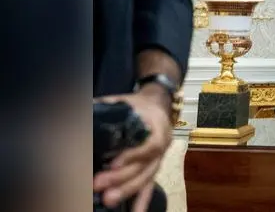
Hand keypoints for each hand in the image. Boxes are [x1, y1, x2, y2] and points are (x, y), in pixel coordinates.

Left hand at [92, 88, 172, 211]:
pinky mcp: (153, 169)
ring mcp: (158, 160)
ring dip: (127, 190)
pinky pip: (149, 187)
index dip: (133, 155)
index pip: (149, 145)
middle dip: (121, 178)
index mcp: (157, 128)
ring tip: (109, 200)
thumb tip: (85, 114)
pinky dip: (142, 201)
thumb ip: (105, 107)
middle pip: (143, 166)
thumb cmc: (138, 104)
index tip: (113, 163)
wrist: (157, 104)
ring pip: (145, 178)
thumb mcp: (123, 101)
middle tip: (98, 185)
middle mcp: (161, 147)